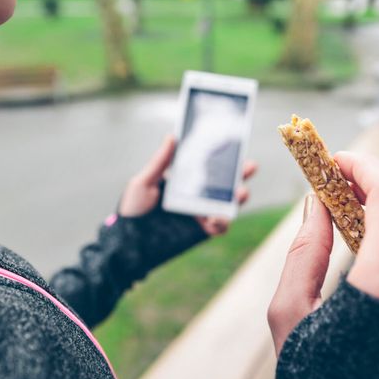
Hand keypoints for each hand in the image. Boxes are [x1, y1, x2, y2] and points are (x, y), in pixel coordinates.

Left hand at [118, 135, 257, 235]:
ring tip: (241, 193)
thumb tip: (172, 136)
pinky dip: (222, 222)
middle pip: (224, 182)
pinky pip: (219, 227)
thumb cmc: (133, 209)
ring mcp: (200, 213)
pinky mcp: (201, 231)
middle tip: (250, 166)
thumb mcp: (144, 182)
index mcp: (185, 179)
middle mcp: (196, 195)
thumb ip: (160, 162)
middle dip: (241, 174)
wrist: (128, 242)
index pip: (208, 165)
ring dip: (238, 198)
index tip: (235, 145)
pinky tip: (216, 218)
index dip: (223, 156)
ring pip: (227, 204)